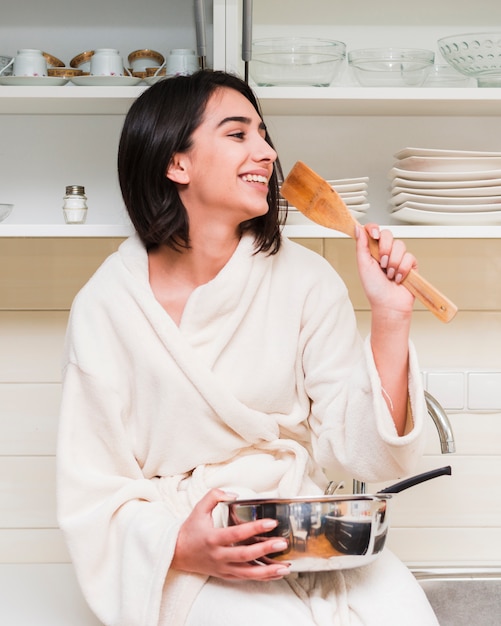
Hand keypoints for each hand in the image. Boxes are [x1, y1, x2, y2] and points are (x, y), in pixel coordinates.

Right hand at [171, 489, 290, 579]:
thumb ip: (214, 496)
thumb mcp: (198, 509)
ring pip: (248, 573)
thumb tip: (233, 493)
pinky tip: (276, 573)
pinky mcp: (226, 575)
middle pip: (245, 555)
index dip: (255, 529)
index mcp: (213, 538)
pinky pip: (246, 578)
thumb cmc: (190, 530)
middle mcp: (219, 555)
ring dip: (268, 571)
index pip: (237, 534)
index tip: (271, 523)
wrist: (177, 554)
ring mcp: (223, 568)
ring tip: (286, 567)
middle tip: (282, 543)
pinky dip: (262, 577)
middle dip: (265, 550)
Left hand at [355, 223, 416, 316]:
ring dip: (393, 262)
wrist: (388, 304)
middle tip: (382, 263)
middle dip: (384, 249)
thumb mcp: (363, 265)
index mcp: (372, 251)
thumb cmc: (374, 289)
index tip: (374, 235)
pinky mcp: (410, 264)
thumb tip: (358, 228)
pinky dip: (402, 269)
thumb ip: (361, 246)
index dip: (374, 229)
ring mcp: (399, 257)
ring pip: (400, 245)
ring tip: (389, 274)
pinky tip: (398, 278)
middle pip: (388, 234)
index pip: (374, 231)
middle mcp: (385, 252)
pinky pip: (409, 257)